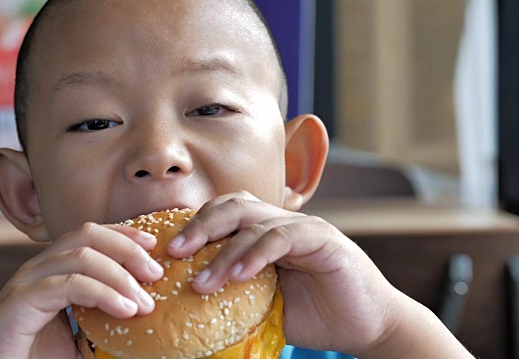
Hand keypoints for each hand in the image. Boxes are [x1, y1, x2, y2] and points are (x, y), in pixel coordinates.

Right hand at [0, 223, 163, 358]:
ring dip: (120, 274)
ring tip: (145, 302)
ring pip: (80, 254)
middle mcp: (38, 269)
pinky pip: (68, 284)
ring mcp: (26, 282)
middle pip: (87, 234)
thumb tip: (144, 315)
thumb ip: (105, 322)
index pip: (91, 236)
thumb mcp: (78, 338)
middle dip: (127, 247)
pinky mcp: (19, 302)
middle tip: (156, 273)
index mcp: (52, 271)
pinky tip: (124, 309)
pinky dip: (102, 292)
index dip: (124, 235)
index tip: (154, 247)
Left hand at [166, 191, 400, 353]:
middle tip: (173, 253)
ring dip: (222, 251)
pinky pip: (282, 237)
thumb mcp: (263, 304)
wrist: (367, 326)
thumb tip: (188, 303)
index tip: (165, 254)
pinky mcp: (323, 239)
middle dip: (198, 226)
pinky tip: (237, 276)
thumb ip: (234, 294)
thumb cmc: (314, 314)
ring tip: (200, 281)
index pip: (222, 214)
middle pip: (231, 206)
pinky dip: (255, 254)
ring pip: (253, 222)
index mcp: (264, 233)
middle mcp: (280, 223)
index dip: (192, 227)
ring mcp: (302, 227)